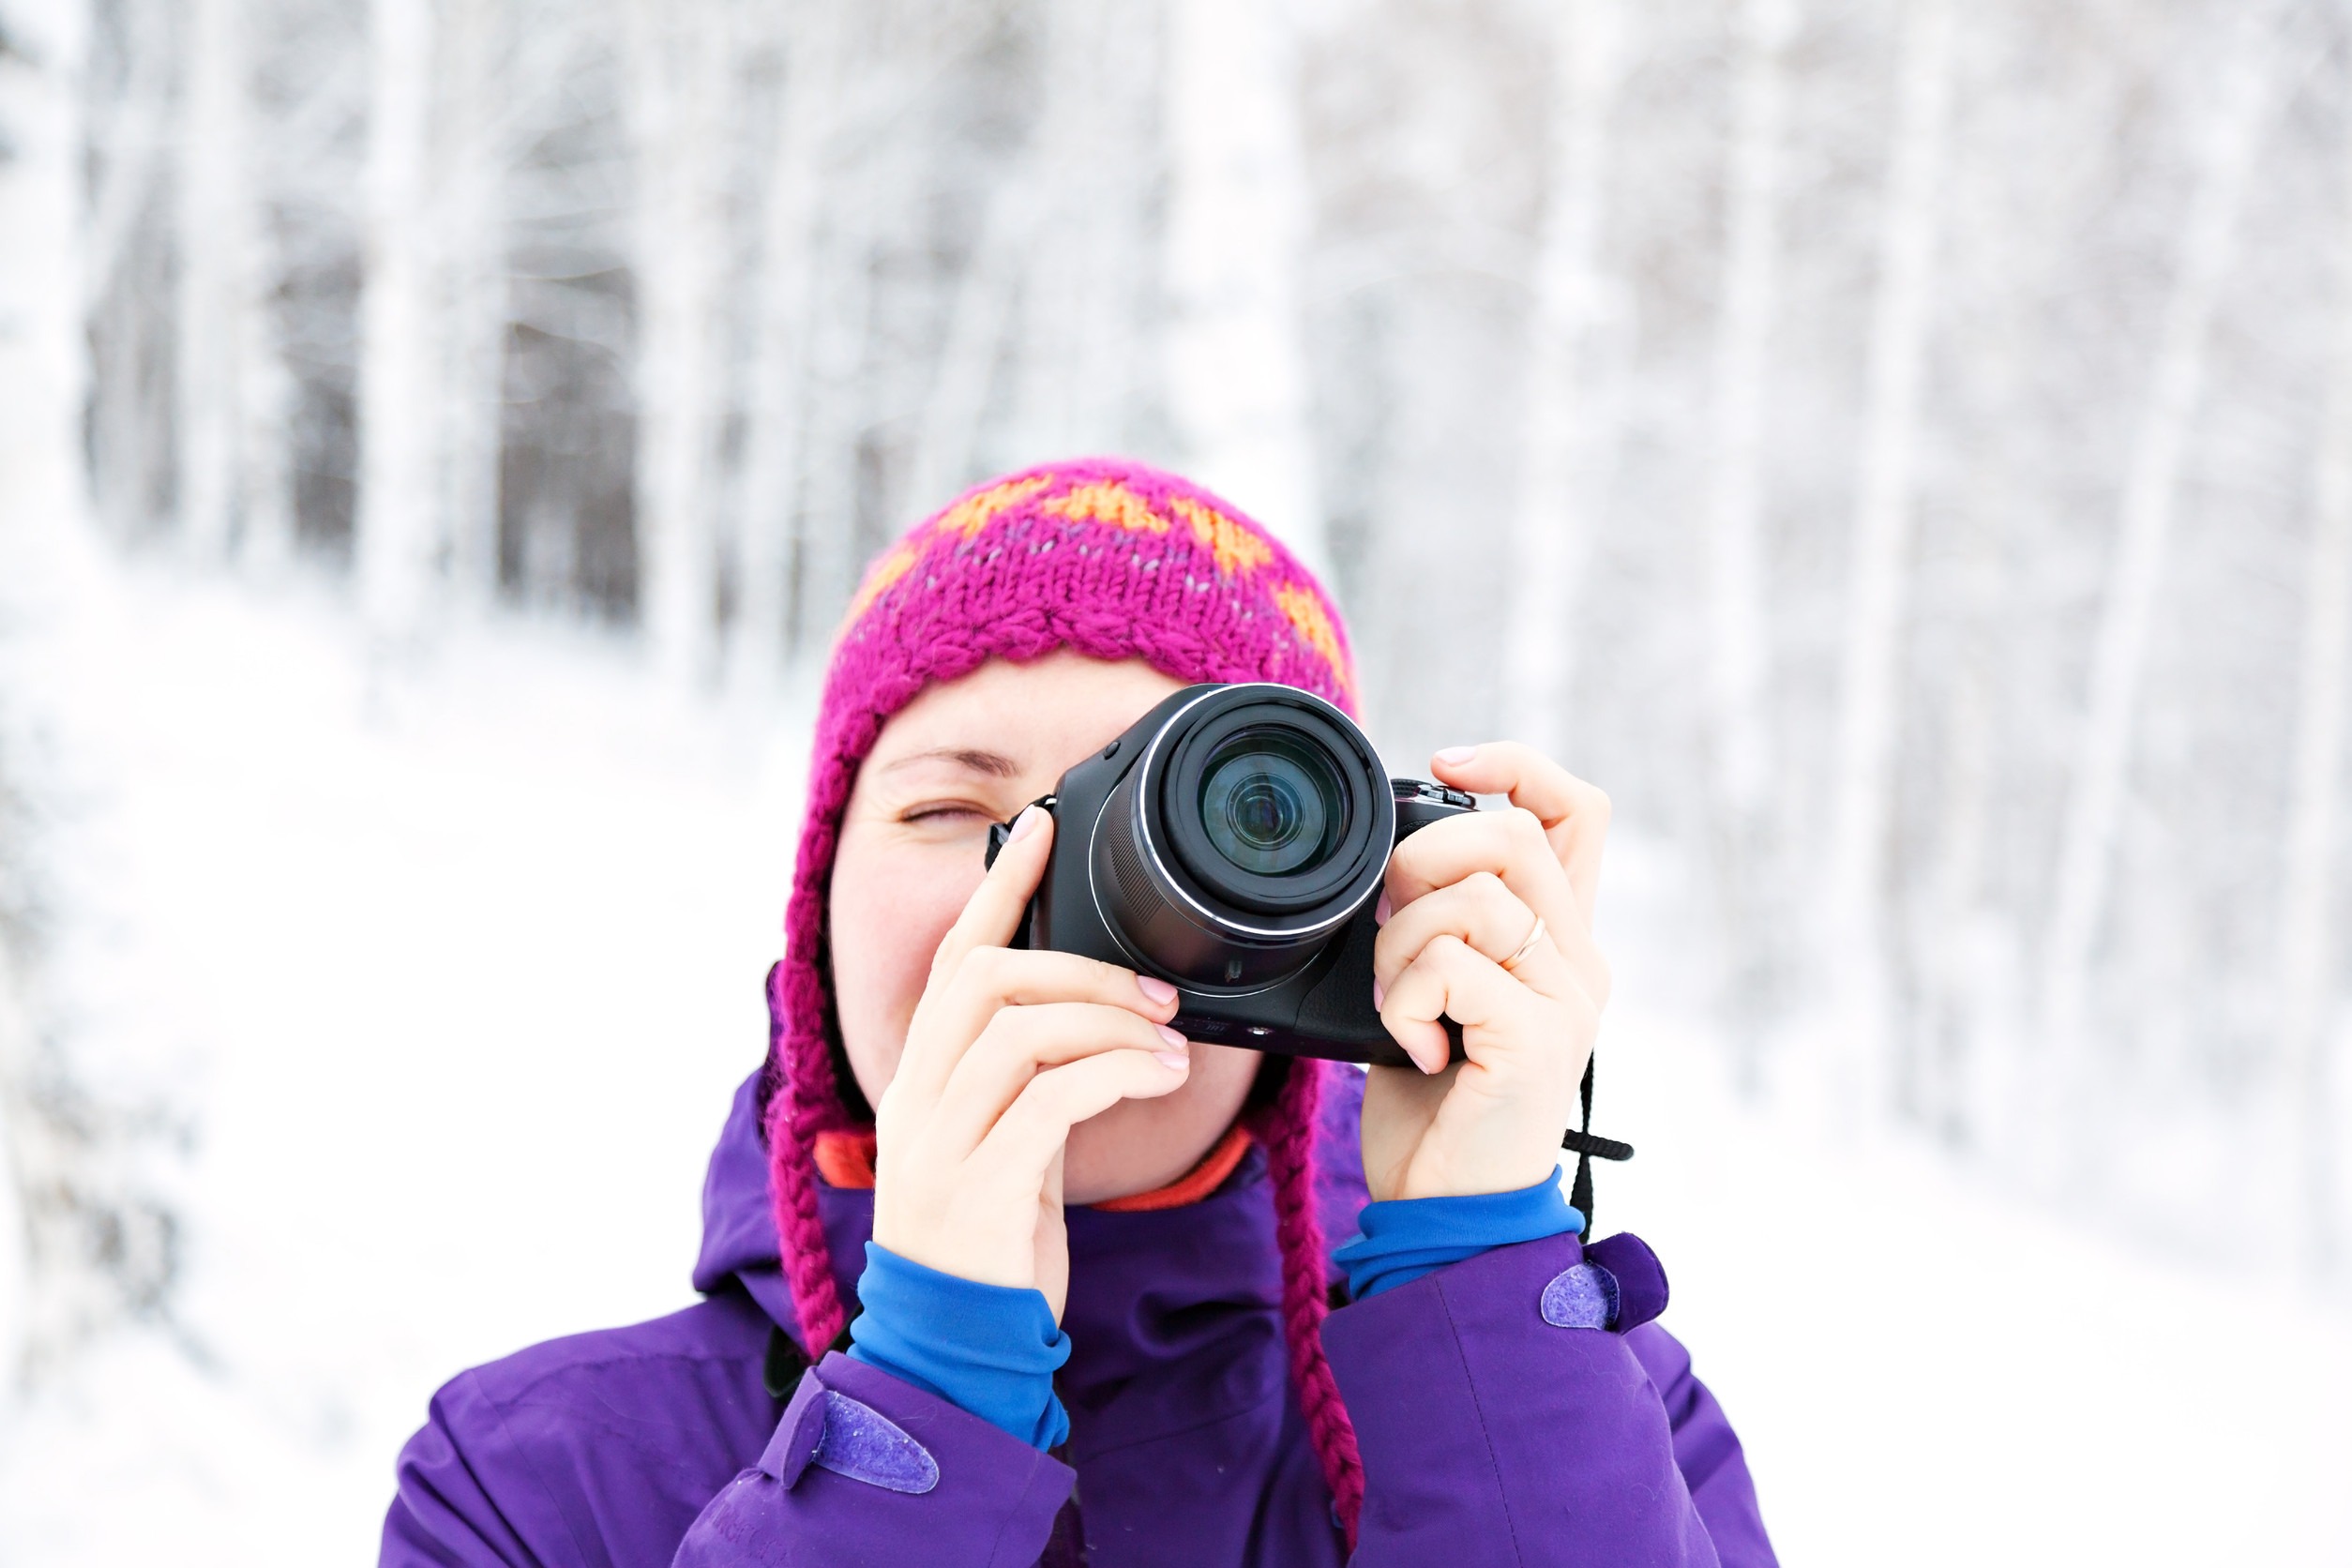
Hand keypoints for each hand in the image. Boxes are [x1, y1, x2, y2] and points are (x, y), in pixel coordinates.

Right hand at [869, 807, 1192, 1321]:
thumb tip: (1094, 1012)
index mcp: (921, 1080)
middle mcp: (916, 1100)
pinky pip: (1050, 1098)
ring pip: (1020, 1031)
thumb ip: (1028, 1078)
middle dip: (1080, 966)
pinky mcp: (979, 1187)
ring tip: (1169, 1048)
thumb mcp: (1006, 1143)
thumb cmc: (993, 1242)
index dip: (999, 888)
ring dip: (1111, 1024)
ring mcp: (940, 1144)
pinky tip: (1156, 1080)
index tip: (1042, 827)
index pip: (951, 959)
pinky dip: (1115, 1074)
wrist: (959, 1350)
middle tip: (1156, 991)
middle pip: (984, 980)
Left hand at [1361, 743, 1612, 1203]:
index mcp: (1562, 941)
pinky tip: (1415, 1047)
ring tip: (1400, 1007)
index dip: (1516, 764)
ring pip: (1468, 898)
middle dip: (1422, 858)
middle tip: (1393, 924)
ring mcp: (1566, 1002)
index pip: (1577, 810)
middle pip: (1509, 834)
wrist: (1451, 1211)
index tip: (1446, 762)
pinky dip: (1405, 999)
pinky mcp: (1538, 1041)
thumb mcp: (1440, 994)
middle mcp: (1580, 963)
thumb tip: (1398, 860)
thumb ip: (1445, 925)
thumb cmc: (1437, 1107)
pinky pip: (1450, 966)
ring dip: (1398, 945)